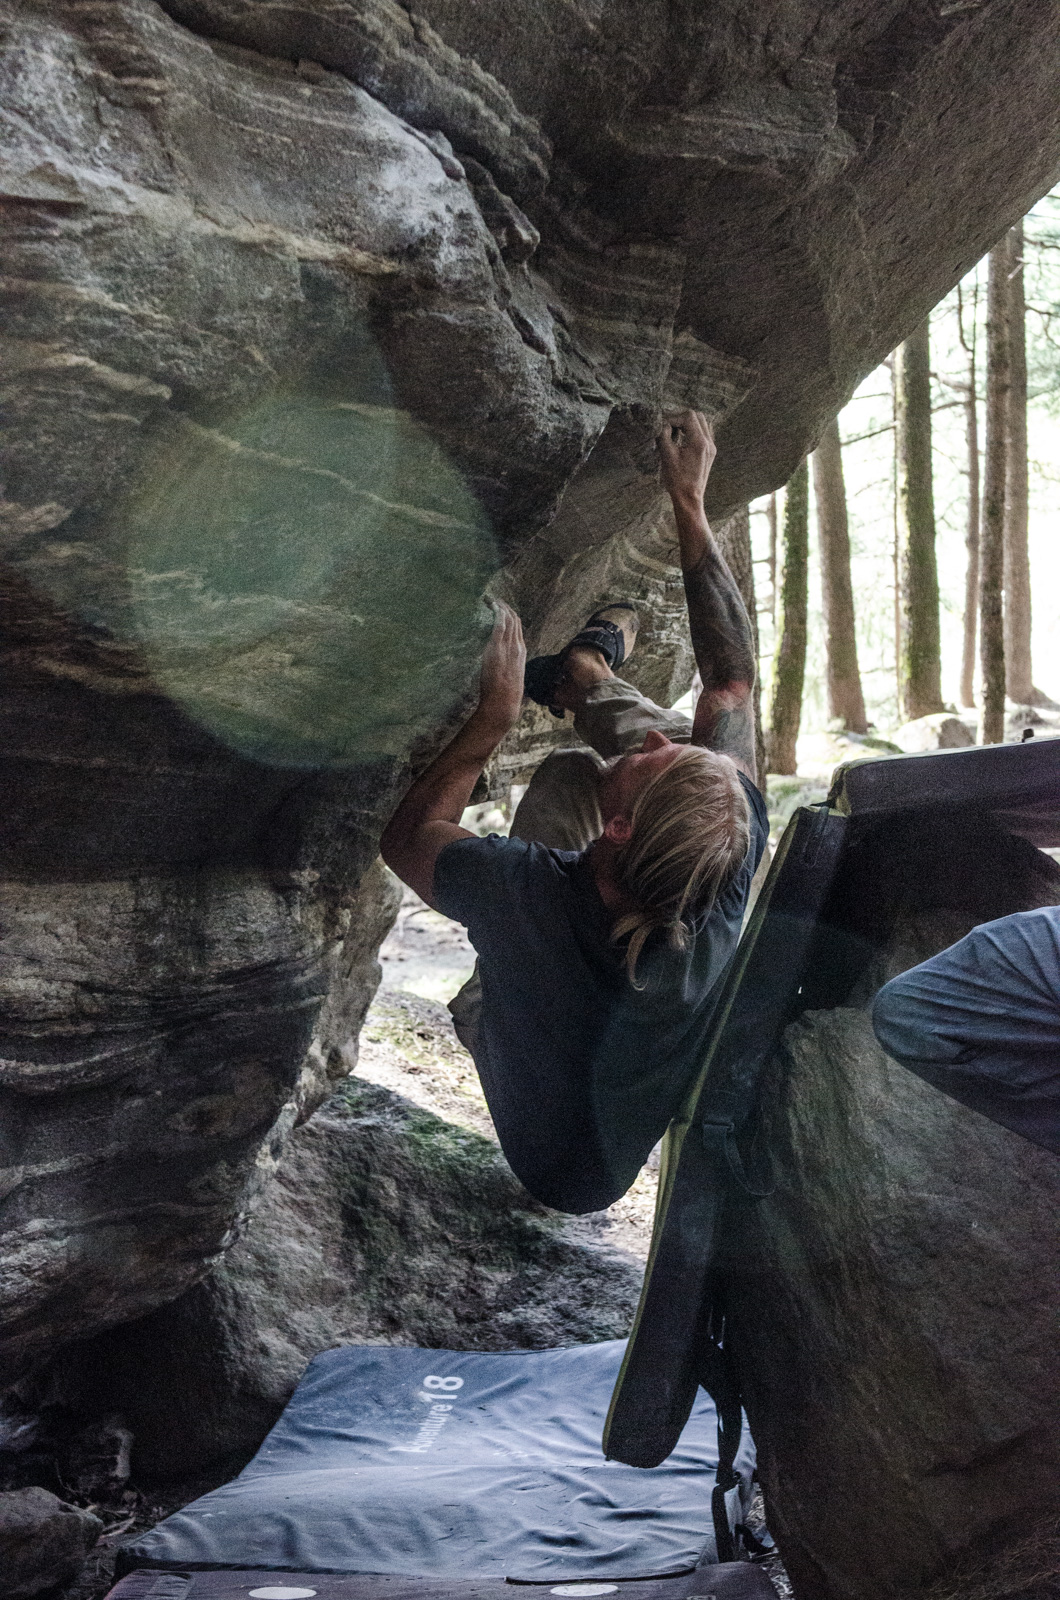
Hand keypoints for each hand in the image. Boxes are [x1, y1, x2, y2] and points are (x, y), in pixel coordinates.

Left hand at [478, 601, 525, 729]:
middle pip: (515, 621)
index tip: (502, 610)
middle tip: (495, 599)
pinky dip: (497, 612)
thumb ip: (507, 669)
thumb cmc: (505, 697)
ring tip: (491, 598)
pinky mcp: (499, 648)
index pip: (518, 630)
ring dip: (500, 606)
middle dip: (505, 608)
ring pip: (509, 620)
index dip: (511, 617)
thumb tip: (502, 667)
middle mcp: (518, 648)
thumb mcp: (509, 680)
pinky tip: (491, 604)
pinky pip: (500, 625)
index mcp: (521, 654)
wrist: (503, 705)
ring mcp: (509, 647)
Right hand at [657, 409, 716, 506]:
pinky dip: (693, 430)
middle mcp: (708, 442)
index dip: (673, 417)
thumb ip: (664, 436)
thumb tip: (662, 424)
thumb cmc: (677, 480)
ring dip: (688, 423)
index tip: (663, 425)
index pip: (688, 416)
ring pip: (702, 423)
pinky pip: (704, 433)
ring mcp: (711, 447)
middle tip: (668, 426)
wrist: (689, 498)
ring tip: (674, 432)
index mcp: (699, 442)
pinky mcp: (710, 452)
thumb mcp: (666, 456)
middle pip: (697, 416)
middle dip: (681, 418)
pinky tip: (682, 439)